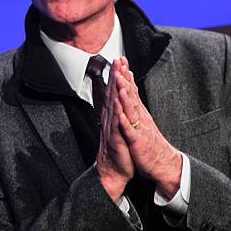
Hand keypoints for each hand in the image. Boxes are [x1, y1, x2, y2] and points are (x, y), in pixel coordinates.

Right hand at [96, 59, 134, 201]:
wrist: (113, 170)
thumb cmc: (118, 148)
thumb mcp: (117, 126)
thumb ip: (116, 110)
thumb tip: (115, 96)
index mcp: (113, 114)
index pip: (115, 90)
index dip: (117, 74)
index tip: (120, 60)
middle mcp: (111, 118)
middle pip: (113, 93)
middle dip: (116, 76)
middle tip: (117, 59)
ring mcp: (112, 127)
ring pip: (114, 105)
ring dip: (115, 90)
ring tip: (118, 75)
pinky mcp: (116, 138)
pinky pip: (117, 124)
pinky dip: (118, 113)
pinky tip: (119, 104)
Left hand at [114, 57, 181, 199]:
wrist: (163, 164)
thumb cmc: (151, 144)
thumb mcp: (143, 122)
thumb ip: (137, 108)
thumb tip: (132, 93)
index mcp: (140, 113)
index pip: (133, 90)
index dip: (127, 75)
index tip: (122, 61)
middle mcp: (141, 117)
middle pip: (132, 95)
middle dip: (125, 79)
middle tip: (120, 64)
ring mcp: (140, 128)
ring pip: (131, 109)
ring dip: (125, 95)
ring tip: (119, 81)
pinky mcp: (138, 141)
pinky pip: (130, 130)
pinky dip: (125, 121)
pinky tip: (121, 113)